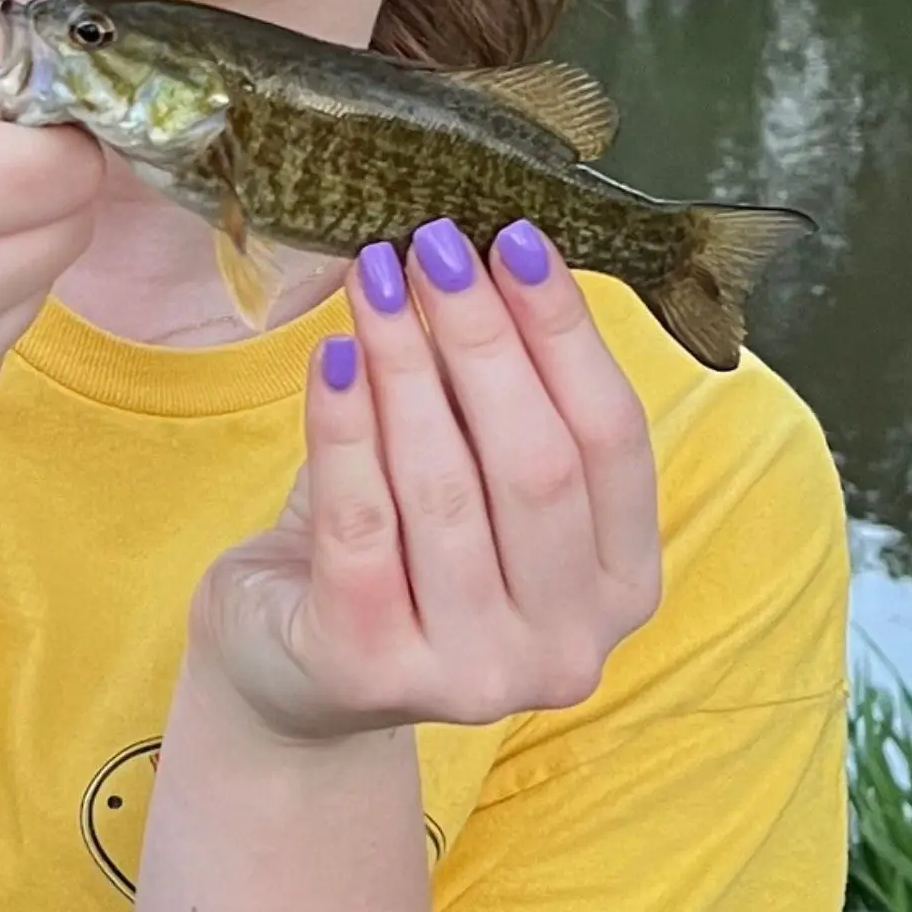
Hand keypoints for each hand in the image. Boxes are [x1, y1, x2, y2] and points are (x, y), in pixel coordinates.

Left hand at [186, 220, 660, 743]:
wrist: (289, 673)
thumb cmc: (397, 550)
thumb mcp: (467, 473)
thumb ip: (493, 397)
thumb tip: (483, 255)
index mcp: (622, 587)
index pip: (614, 440)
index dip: (566, 333)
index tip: (518, 237)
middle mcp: (567, 646)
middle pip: (536, 463)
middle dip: (483, 338)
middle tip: (435, 243)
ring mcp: (474, 673)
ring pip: (444, 488)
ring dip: (407, 365)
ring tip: (375, 278)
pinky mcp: (370, 669)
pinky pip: (359, 524)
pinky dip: (344, 429)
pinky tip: (331, 356)